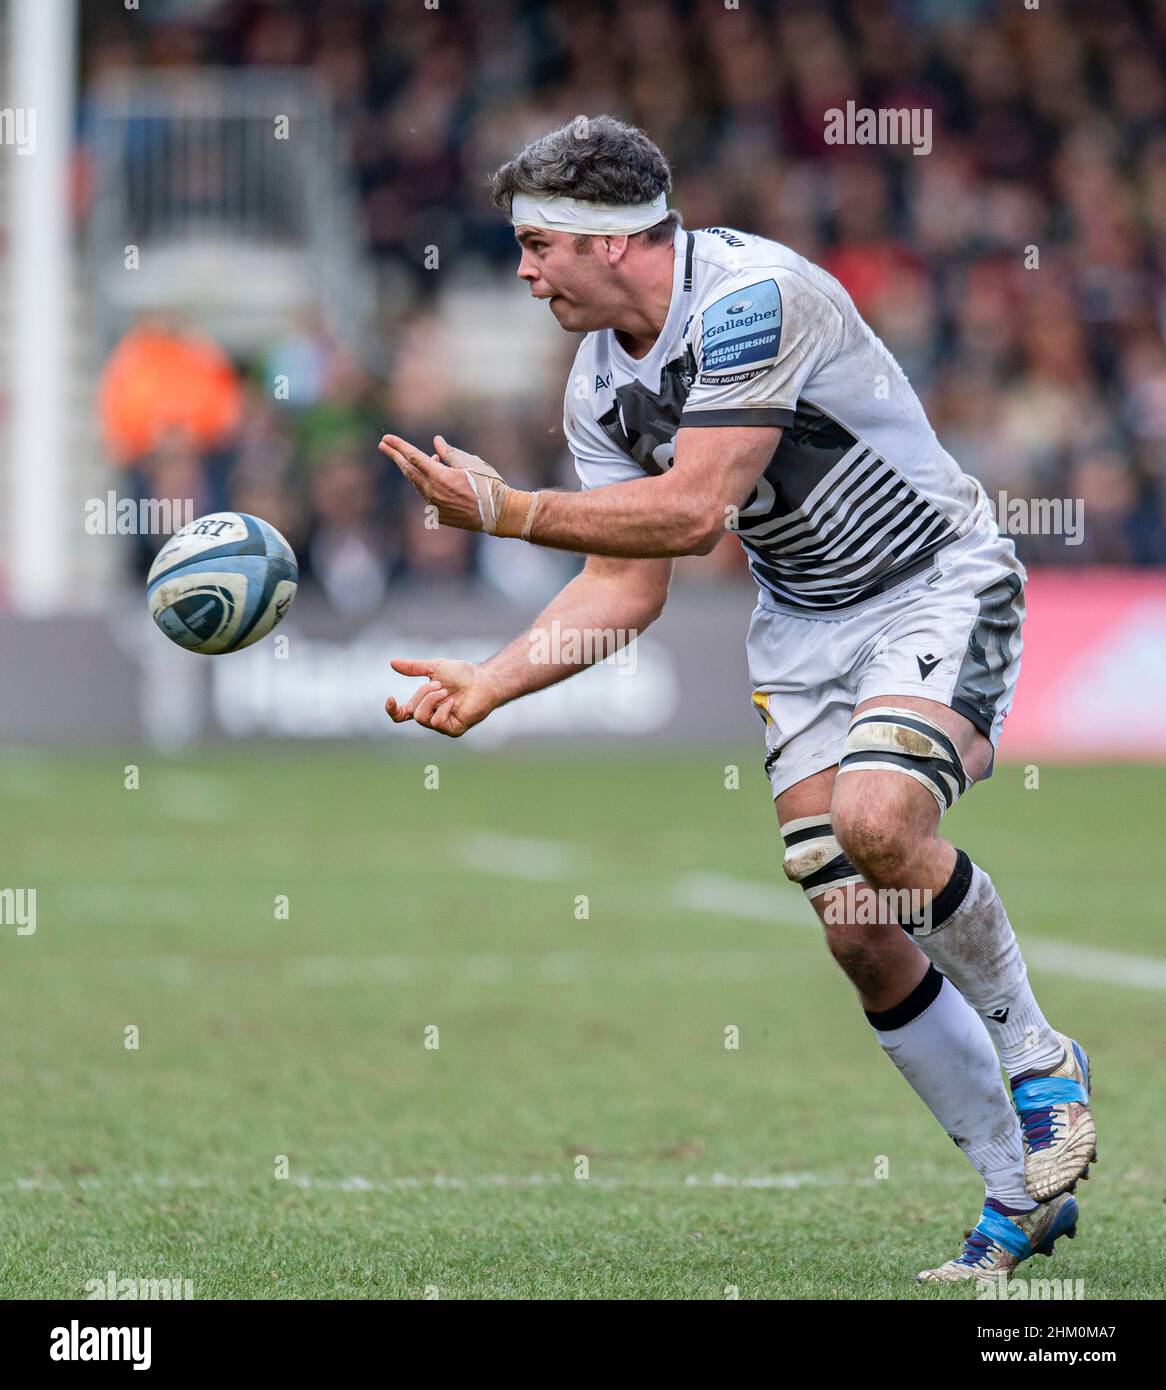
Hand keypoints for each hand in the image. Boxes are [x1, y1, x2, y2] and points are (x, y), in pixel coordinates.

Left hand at [378, 433, 498, 531]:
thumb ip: (450, 453)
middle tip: (382, 445)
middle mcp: (433, 492)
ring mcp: (434, 506)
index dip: (399, 446)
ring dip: (415, 470)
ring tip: (424, 460)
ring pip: (417, 484)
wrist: (499, 514)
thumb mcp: (472, 464)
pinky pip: (426, 495)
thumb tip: (437, 442)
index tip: (386, 438)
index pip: (413, 457)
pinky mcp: (439, 515)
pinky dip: (426, 484)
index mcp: (440, 477)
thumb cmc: (489, 486)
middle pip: (408, 471)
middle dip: (395, 456)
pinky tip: (435, 478)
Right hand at [385, 657, 501, 737]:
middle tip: (438, 684)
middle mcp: (431, 717)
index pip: (401, 714)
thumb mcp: (434, 667)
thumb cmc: (462, 674)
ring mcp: (442, 725)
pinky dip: (444, 708)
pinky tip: (454, 702)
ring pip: (421, 718)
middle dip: (422, 694)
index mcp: (424, 705)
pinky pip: (437, 722)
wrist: (483, 680)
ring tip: (445, 691)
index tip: (390, 698)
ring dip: (431, 700)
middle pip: (412, 711)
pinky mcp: (453, 729)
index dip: (392, 710)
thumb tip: (392, 662)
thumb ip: (414, 667)